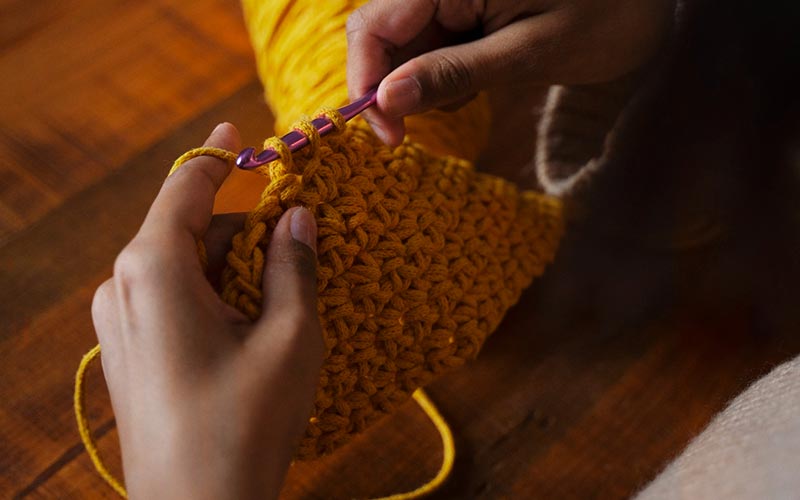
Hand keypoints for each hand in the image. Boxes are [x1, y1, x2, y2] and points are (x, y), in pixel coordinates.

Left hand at [91, 123, 322, 498]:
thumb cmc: (244, 422)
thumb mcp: (289, 336)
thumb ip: (294, 265)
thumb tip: (297, 218)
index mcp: (154, 268)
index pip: (186, 188)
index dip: (216, 156)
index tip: (237, 131)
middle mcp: (124, 286)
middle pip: (192, 231)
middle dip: (245, 233)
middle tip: (300, 249)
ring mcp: (119, 322)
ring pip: (185, 268)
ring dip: (234, 271)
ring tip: (282, 307)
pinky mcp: (127, 351)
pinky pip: (172, 300)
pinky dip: (214, 297)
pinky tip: (251, 330)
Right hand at [347, 0, 673, 144]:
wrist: (646, 3)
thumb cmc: (605, 16)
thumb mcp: (530, 52)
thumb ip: (454, 73)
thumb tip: (386, 102)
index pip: (374, 25)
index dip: (366, 80)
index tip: (387, 133)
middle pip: (379, 35)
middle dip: (387, 88)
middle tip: (408, 134)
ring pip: (400, 46)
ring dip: (416, 84)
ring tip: (472, 91)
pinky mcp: (462, 10)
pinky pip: (427, 47)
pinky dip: (439, 76)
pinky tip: (477, 79)